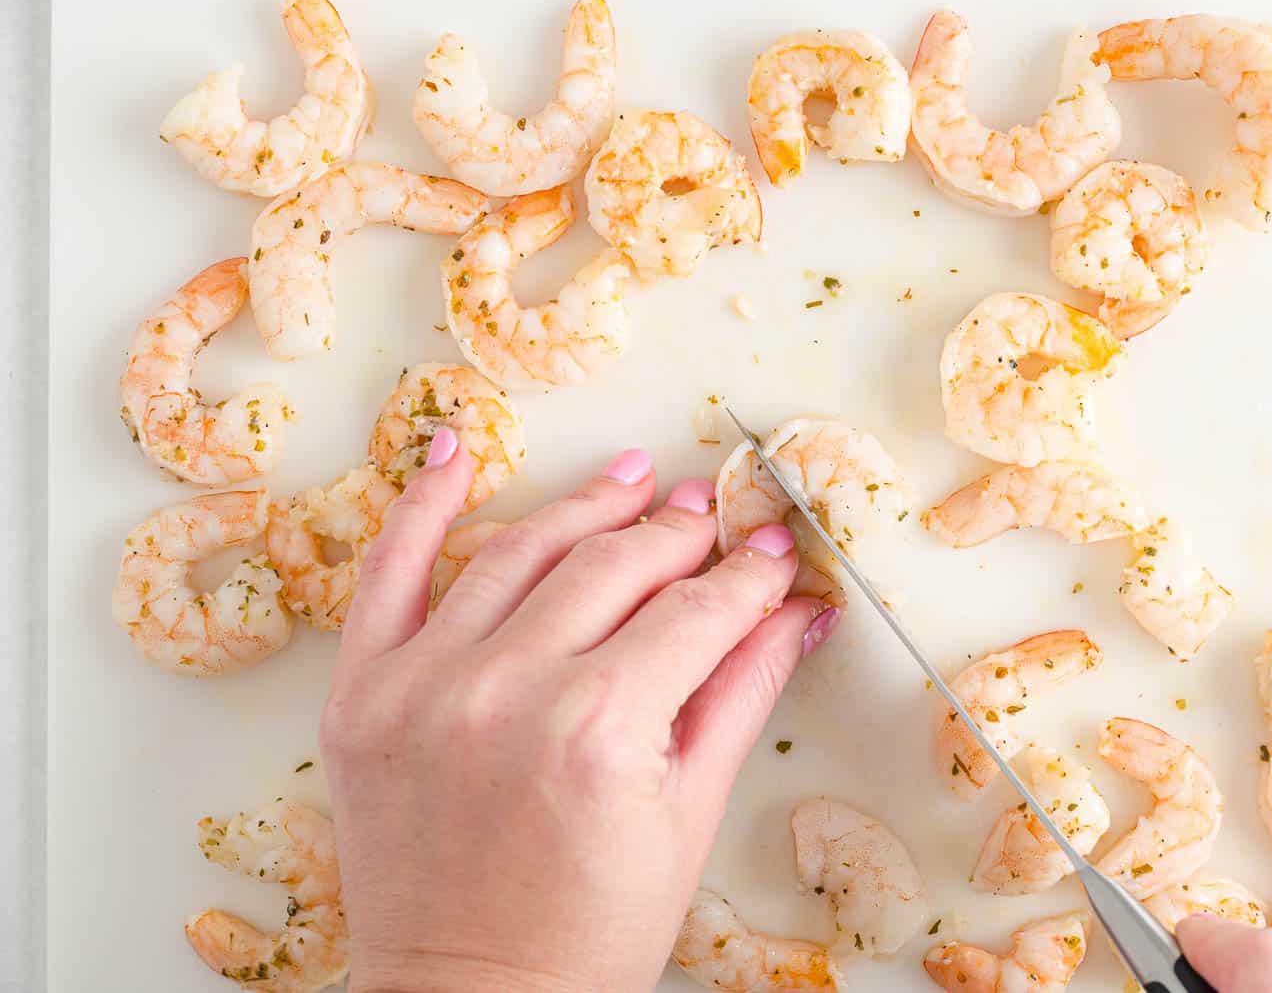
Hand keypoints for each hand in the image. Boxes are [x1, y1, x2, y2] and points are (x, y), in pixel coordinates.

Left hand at [320, 430, 838, 992]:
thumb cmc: (589, 931)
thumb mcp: (688, 814)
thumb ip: (741, 693)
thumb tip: (796, 612)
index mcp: (600, 729)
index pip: (697, 611)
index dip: (747, 574)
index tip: (771, 552)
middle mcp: (508, 690)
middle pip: (615, 566)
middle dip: (679, 533)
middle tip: (711, 514)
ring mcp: (425, 684)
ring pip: (520, 552)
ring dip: (584, 506)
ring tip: (630, 479)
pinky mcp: (365, 692)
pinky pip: (388, 572)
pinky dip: (422, 504)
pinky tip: (455, 451)